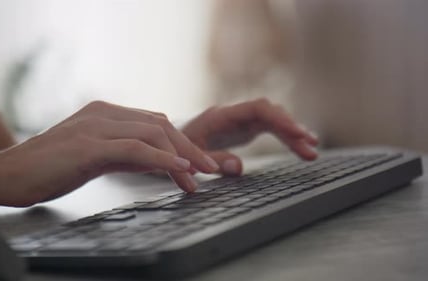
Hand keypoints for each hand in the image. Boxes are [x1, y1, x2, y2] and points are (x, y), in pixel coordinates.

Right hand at [0, 101, 219, 206]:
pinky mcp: (88, 145)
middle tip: (211, 169)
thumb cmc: (51, 168)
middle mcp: (104, 113)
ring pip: (152, 134)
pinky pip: (134, 148)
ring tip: (198, 178)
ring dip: (181, 156)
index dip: (182, 142)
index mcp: (106, 113)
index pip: (155, 123)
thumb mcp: (97, 158)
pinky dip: (160, 158)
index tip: (200, 163)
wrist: (8, 174)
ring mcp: (96, 126)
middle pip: (160, 125)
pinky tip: (178, 168)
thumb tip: (160, 163)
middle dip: (190, 148)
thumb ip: (126, 155)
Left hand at [182, 98, 318, 175]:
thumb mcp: (190, 157)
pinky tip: (300, 149)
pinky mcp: (244, 129)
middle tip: (311, 145)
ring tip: (312, 153)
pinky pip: (270, 129)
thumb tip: (239, 167)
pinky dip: (285, 139)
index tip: (297, 133)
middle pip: (270, 113)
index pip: (257, 109)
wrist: (166, 141)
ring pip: (273, 121)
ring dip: (292, 135)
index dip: (279, 119)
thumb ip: (213, 160)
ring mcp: (240, 120)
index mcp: (221, 115)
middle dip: (291, 127)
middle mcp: (234, 114)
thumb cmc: (174, 147)